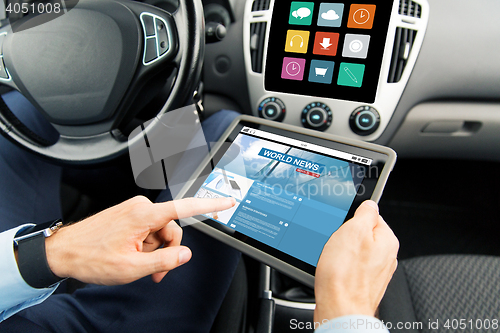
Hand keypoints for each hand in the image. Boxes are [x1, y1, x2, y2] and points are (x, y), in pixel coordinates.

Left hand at [45, 196, 235, 284]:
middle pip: (172, 229)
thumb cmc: (91, 257)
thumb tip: (185, 255)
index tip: (226, 201)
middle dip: (167, 252)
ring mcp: (134, 211)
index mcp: (143, 214)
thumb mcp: (132, 267)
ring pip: (160, 232)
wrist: (63, 252)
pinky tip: (133, 257)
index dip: (209, 205)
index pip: (184, 208)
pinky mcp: (129, 216)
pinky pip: (148, 231)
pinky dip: (146, 246)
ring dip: (154, 252)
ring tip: (138, 266)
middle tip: (156, 271)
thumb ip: (164, 260)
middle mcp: (140, 207)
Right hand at [314, 200, 398, 322]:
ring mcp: (374, 272)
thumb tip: (369, 204)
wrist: (339, 310)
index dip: (352, 217)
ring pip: (353, 252)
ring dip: (340, 253)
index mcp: (387, 240)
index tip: (342, 223)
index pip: (371, 215)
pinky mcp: (362, 285)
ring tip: (333, 260)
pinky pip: (349, 267)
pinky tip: (332, 272)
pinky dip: (339, 267)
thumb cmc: (345, 275)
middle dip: (345, 236)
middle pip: (361, 234)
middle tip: (336, 243)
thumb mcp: (353, 230)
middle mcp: (385, 257)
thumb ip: (365, 212)